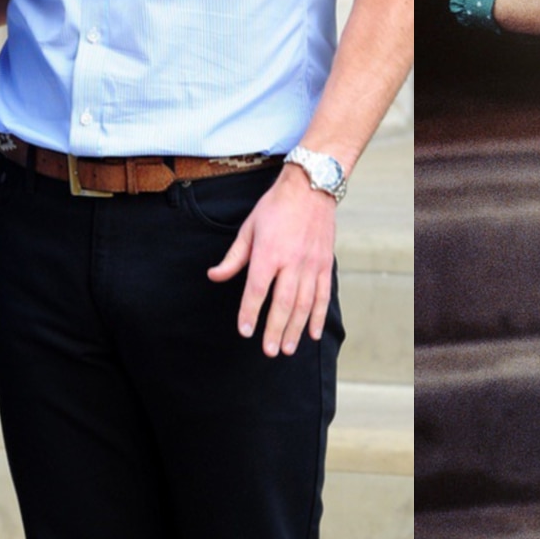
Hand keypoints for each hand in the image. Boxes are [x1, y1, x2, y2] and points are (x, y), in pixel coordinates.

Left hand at [206, 164, 337, 356]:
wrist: (311, 187)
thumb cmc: (276, 207)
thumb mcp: (249, 228)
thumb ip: (234, 257)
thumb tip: (214, 276)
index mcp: (269, 252)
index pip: (257, 289)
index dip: (249, 312)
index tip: (244, 331)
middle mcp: (292, 261)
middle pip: (282, 303)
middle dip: (275, 330)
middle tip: (269, 351)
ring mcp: (311, 264)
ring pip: (304, 304)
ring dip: (295, 329)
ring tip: (287, 349)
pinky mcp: (325, 264)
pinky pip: (322, 295)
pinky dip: (318, 316)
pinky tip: (312, 333)